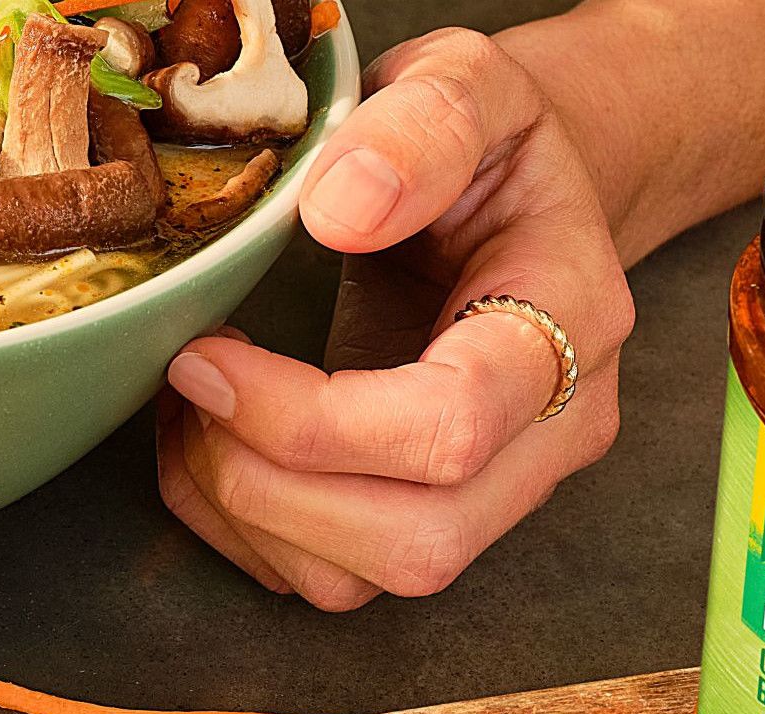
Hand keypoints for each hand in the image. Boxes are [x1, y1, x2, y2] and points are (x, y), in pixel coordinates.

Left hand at [158, 27, 633, 609]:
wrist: (530, 198)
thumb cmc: (495, 145)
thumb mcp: (471, 82)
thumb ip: (419, 126)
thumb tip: (341, 211)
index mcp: (573, 320)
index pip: (452, 427)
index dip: (311, 420)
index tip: (208, 355)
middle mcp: (557, 432)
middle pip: (420, 540)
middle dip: (269, 487)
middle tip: (191, 384)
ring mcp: (508, 491)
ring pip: (373, 580)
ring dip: (249, 514)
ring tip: (194, 409)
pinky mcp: (447, 517)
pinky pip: (339, 582)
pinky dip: (247, 531)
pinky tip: (217, 444)